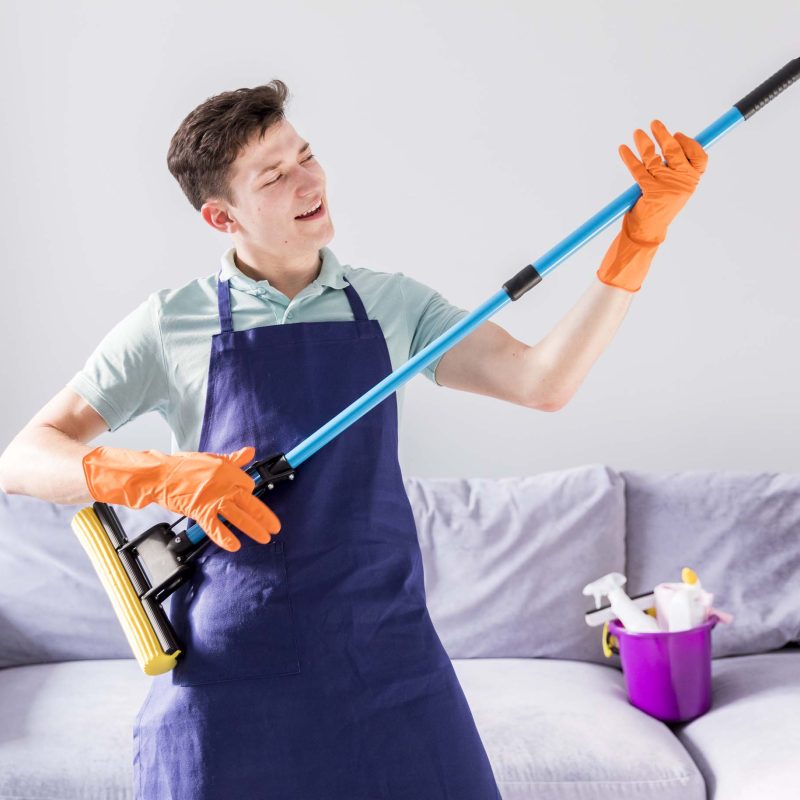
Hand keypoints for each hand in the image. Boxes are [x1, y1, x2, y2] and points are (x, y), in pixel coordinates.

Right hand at [82, 445, 280, 551]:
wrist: (162, 474)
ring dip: (253, 528)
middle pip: (250, 503)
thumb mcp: (213, 458)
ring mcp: (214, 500)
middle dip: (264, 516)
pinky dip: (225, 537)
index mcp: (230, 472)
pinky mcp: (201, 511)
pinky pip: (216, 527)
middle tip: (275, 527)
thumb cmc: (186, 466)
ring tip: (265, 537)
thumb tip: (249, 451)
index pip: (249, 485)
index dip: (249, 493)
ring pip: (238, 516)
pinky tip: (235, 546)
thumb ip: (233, 459)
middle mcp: (226, 486)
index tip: (248, 498)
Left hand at [597, 119, 708, 291]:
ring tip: (636, 133)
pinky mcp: (651, 191)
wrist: (648, 233)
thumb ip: (676, 169)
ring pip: (654, 158)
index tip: (678, 134)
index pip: (700, 156)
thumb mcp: (675, 188)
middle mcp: (683, 183)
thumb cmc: (660, 207)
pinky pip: (638, 170)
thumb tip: (670, 141)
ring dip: (644, 143)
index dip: (689, 143)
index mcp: (692, 181)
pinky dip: (629, 158)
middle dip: (664, 136)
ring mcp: (667, 187)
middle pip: (675, 152)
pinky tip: (622, 150)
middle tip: (654, 123)